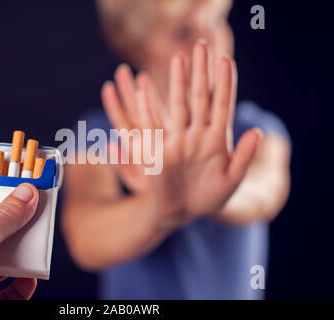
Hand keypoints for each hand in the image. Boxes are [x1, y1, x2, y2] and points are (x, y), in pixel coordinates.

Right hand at [101, 43, 260, 227]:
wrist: (182, 211)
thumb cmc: (209, 198)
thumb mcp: (230, 180)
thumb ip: (243, 157)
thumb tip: (258, 133)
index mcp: (216, 140)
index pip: (222, 105)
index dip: (224, 84)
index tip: (226, 61)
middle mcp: (196, 134)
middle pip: (198, 98)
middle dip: (200, 73)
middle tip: (200, 47)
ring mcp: (177, 140)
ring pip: (176, 106)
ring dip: (176, 83)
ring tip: (178, 59)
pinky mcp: (159, 150)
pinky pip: (152, 127)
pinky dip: (148, 109)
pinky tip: (144, 91)